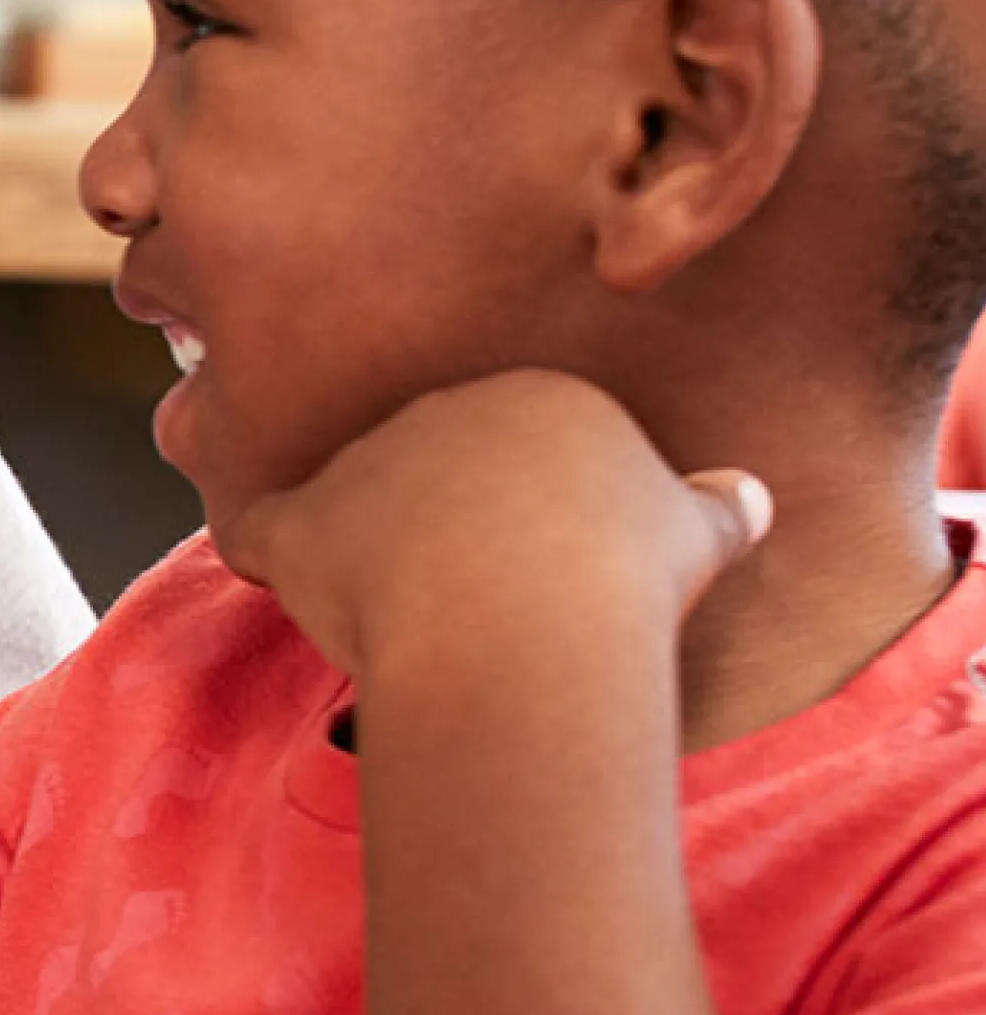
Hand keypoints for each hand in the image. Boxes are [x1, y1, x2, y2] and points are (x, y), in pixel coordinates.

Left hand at [214, 368, 771, 689]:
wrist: (530, 617)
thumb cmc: (622, 579)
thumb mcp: (695, 534)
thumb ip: (717, 508)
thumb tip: (749, 497)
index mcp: (533, 397)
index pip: (517, 444)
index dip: (527, 509)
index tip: (548, 565)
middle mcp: (437, 408)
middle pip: (431, 466)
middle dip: (446, 520)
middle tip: (482, 597)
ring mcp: (363, 459)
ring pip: (352, 500)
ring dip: (365, 547)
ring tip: (408, 614)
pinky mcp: (305, 520)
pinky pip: (264, 528)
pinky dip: (269, 554)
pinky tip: (278, 578)